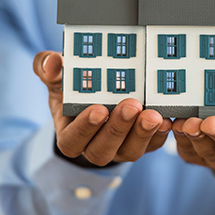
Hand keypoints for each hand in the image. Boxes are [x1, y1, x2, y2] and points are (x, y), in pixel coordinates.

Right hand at [33, 51, 171, 165]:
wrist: (95, 96)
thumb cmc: (72, 88)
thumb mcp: (57, 78)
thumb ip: (48, 68)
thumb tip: (52, 63)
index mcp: (70, 135)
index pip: (73, 141)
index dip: (85, 128)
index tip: (98, 109)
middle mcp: (94, 147)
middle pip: (103, 150)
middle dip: (118, 129)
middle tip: (131, 105)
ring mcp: (119, 148)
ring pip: (130, 151)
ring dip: (142, 134)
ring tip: (153, 114)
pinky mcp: (142, 143)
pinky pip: (152, 145)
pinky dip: (160, 134)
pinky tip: (167, 119)